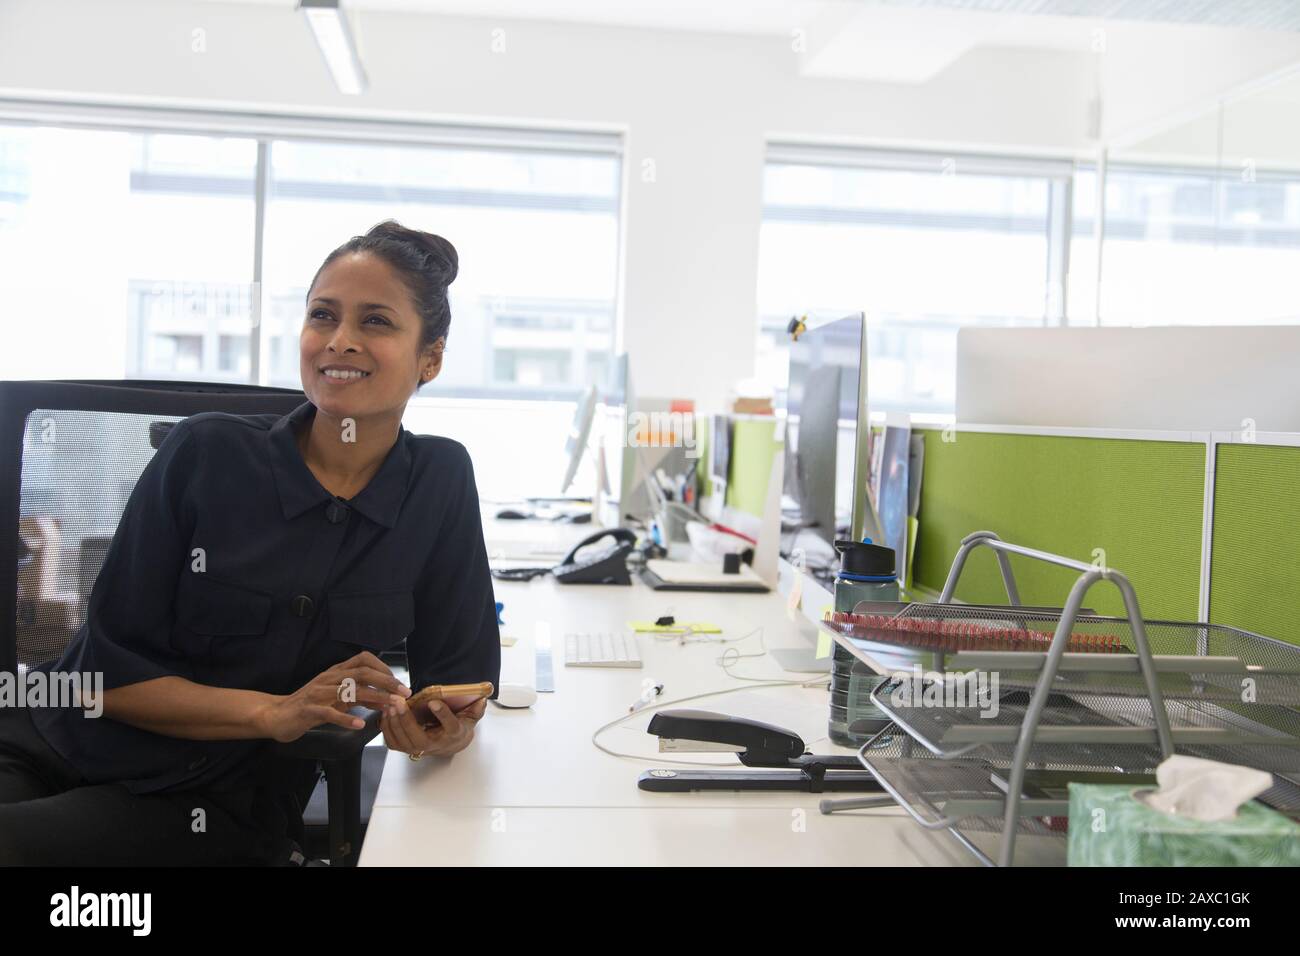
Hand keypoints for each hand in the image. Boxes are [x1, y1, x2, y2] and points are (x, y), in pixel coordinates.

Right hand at [258, 651, 409, 742]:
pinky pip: (329, 712)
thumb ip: (360, 697)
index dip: (383, 668)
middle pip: (361, 672)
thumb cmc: (310, 706)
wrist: (277, 715)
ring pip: (349, 690)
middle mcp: (329, 678)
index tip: (397, 682)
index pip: (363, 659)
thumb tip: (386, 699)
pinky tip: (359, 724)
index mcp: (336, 672)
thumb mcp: (338, 699)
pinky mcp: (309, 710)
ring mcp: (318, 693)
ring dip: (373, 697)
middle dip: (386, 681)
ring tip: (390, 706)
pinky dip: (346, 718)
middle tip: (403, 693)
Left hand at [381, 694, 485, 758]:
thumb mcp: (471, 717)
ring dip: (394, 723)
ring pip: (404, 742)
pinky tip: (385, 714)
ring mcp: (421, 749)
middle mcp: (436, 744)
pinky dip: (387, 729)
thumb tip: (482, 699)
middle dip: (406, 720)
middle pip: (419, 738)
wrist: (451, 744)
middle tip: (399, 702)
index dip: (443, 714)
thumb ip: (476, 708)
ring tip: (390, 705)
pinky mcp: (408, 749)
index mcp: (453, 734)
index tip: (434, 702)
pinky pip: (394, 743)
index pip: (450, 726)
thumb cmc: (458, 727)